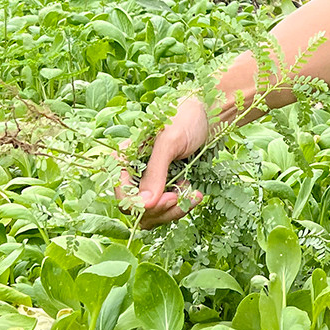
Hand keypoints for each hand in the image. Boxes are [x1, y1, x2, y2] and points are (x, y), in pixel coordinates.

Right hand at [117, 95, 212, 228]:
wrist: (207, 115)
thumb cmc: (185, 119)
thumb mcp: (169, 142)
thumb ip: (156, 171)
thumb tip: (146, 203)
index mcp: (124, 158)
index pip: (122, 195)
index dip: (142, 204)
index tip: (168, 199)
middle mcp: (133, 173)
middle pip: (138, 209)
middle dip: (160, 209)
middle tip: (180, 197)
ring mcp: (149, 182)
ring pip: (152, 214)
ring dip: (173, 211)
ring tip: (194, 194)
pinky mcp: (164, 188)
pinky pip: (166, 210)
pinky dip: (180, 207)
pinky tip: (195, 194)